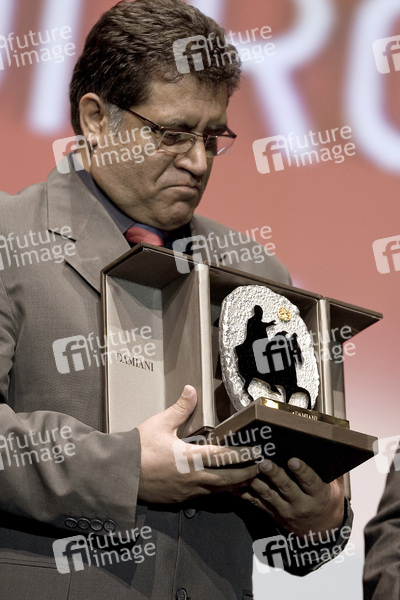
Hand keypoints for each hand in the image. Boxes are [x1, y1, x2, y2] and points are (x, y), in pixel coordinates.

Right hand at [137, 385, 258, 503]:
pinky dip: (218, 492)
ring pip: (218, 491)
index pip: (224, 456)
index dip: (243, 454)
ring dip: (234, 485)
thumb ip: (180, 408)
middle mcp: (193, 478)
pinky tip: (223, 488)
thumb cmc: (139, 448)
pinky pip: (205, 497)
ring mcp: (187, 491)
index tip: (257, 451)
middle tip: (261, 467)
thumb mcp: (160, 424)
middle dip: (246, 474)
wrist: (119, 474)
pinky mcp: (180, 499)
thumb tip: (191, 389)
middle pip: (228, 479)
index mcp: (190, 458)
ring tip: (248, 479)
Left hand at [235, 458, 344, 536]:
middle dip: (275, 475)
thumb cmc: (329, 501)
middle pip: (287, 488)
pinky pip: (257, 503)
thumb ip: (334, 469)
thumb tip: (333, 446)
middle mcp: (302, 505)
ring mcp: (285, 511)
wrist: (322, 532)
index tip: (293, 460)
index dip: (302, 471)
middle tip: (265, 462)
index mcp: (319, 496)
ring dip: (257, 482)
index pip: (311, 482)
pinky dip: (245, 492)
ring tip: (248, 469)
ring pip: (268, 495)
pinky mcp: (272, 514)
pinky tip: (235, 482)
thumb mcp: (337, 487)